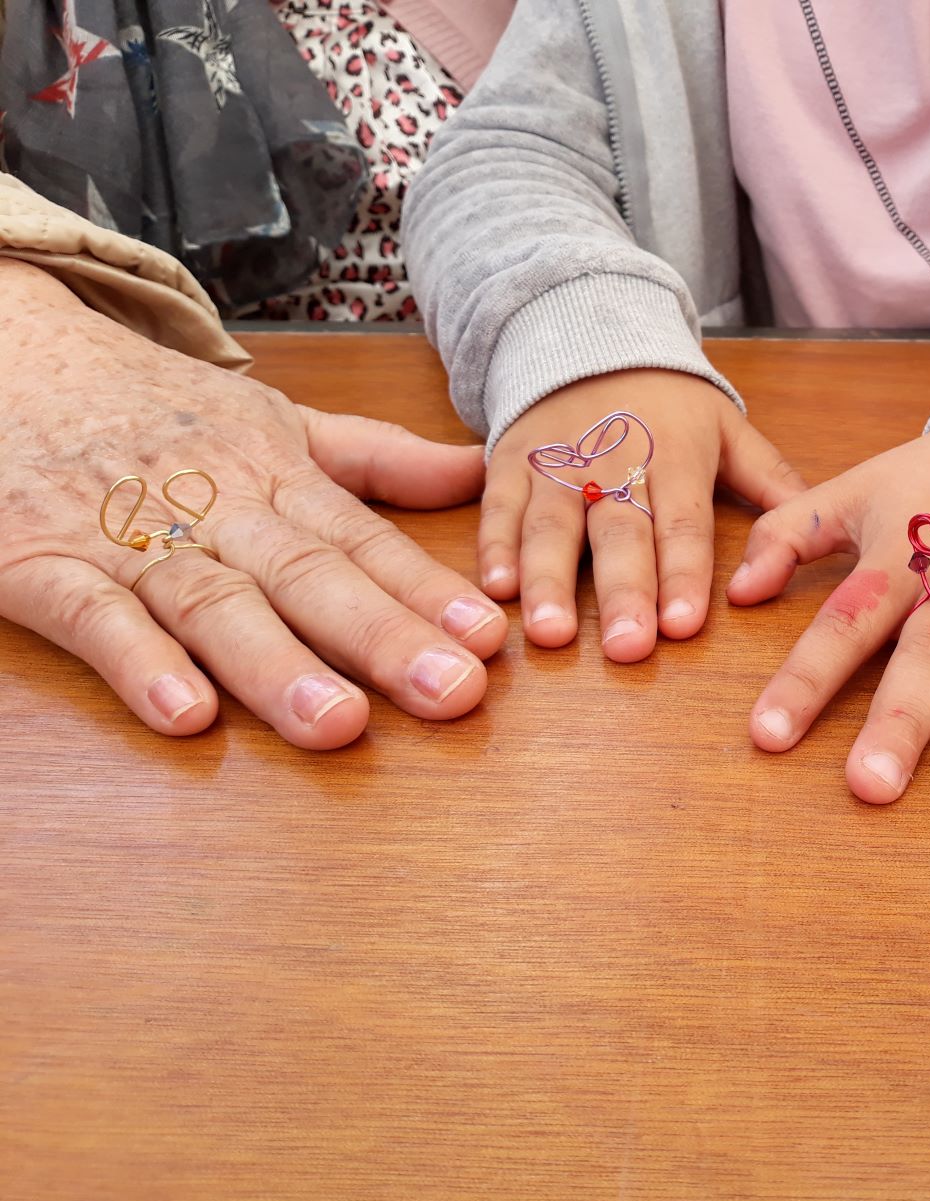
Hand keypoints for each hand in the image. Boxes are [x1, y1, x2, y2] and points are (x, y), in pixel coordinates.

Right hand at [0, 260, 502, 748]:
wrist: (11, 355)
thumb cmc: (158, 407)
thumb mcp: (274, 418)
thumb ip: (379, 458)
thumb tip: (479, 473)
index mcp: (275, 476)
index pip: (365, 540)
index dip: (428, 590)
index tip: (491, 639)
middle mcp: (215, 509)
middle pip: (308, 575)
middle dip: (384, 637)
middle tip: (454, 693)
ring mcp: (130, 539)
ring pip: (212, 604)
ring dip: (276, 667)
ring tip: (337, 724)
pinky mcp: (43, 566)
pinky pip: (94, 619)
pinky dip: (138, 664)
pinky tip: (185, 715)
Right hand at [479, 369, 806, 660]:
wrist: (588, 335)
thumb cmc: (668, 401)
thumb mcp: (727, 428)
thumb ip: (771, 482)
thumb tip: (824, 531)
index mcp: (674, 455)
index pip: (682, 523)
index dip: (682, 574)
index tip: (682, 627)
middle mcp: (613, 463)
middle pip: (619, 533)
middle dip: (623, 592)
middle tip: (627, 647)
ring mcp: (557, 464)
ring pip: (552, 525)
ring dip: (550, 581)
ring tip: (552, 635)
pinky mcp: (511, 463)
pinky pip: (500, 507)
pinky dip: (495, 548)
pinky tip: (499, 592)